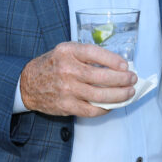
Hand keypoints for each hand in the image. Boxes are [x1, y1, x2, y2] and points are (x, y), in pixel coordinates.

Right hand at [20, 42, 136, 117]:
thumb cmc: (53, 65)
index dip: (113, 60)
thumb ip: (88, 55)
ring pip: (99, 95)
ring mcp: (66, 89)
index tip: (126, 65)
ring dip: (119, 95)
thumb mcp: (67, 51)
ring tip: (129, 93)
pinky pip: (91, 110)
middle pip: (101, 76)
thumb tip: (117, 63)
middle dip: (122, 79)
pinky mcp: (66, 106)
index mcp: (68, 52)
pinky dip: (105, 108)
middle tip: (133, 79)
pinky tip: (112, 105)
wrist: (28, 84)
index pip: (95, 53)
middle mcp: (67, 70)